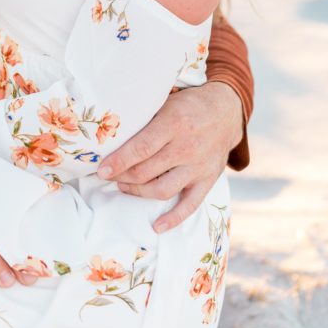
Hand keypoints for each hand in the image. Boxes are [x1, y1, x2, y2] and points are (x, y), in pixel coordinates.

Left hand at [98, 82, 242, 232]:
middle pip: (147, 171)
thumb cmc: (188, 105)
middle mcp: (186, 147)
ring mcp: (198, 166)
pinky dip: (174, 219)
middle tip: (108, 175)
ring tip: (123, 186)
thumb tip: (112, 128)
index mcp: (173, 123)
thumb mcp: (166, 100)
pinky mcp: (208, 180)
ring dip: (138, 192)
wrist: (226, 111)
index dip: (119, 161)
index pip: (141, 148)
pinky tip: (157, 226)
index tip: (102, 169)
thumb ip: (145, 116)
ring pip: (162, 190)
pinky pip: (190, 205)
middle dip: (122, 176)